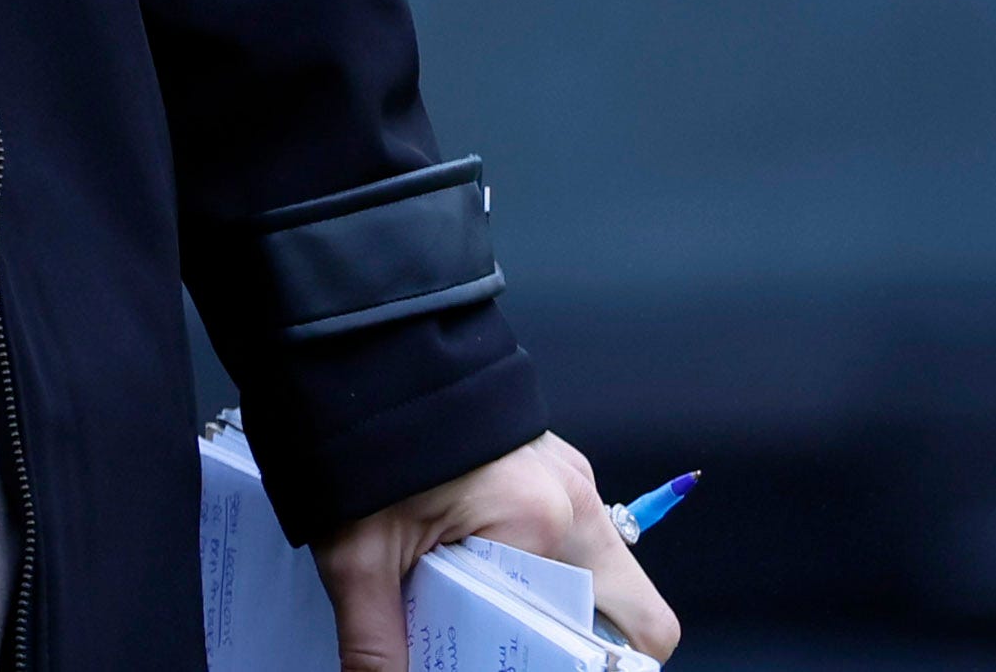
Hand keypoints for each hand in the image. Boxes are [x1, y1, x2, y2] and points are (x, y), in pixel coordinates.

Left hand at [319, 433, 680, 670]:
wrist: (361, 355)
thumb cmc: (365, 441)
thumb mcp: (361, 556)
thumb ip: (375, 640)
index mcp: (544, 523)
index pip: (625, 633)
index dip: (584, 668)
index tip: (530, 663)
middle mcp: (575, 499)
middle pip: (635, 610)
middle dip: (593, 648)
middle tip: (529, 654)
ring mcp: (570, 477)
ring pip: (604, 572)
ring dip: (565, 608)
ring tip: (497, 621)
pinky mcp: (552, 466)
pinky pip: (573, 535)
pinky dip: (546, 568)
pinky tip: (487, 576)